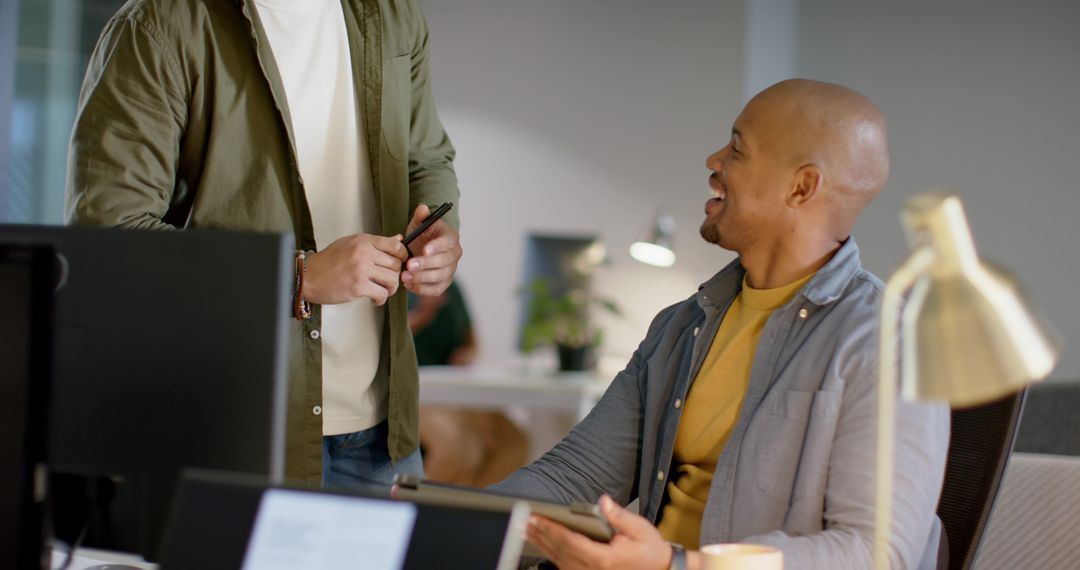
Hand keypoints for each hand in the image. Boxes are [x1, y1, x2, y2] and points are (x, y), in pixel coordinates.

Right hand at [303, 233, 407, 305]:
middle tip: (387, 280)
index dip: (402, 256)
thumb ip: (375, 243)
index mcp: (363, 241)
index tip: (399, 263)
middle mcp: (364, 253)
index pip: (395, 245)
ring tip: (381, 290)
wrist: (308, 276)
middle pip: (396, 264)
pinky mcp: (358, 286)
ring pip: (392, 280)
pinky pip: (381, 294)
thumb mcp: (351, 244)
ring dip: (389, 288)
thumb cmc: (328, 261)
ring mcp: (361, 269)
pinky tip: (373, 298)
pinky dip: (380, 299)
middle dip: (395, 275)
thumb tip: (398, 239)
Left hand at [401, 204, 461, 295]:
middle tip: (409, 265)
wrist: (424, 247)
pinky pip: (436, 289)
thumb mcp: (420, 223)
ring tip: (405, 276)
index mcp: (450, 237)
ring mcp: (450, 270)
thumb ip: (421, 216)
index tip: (424, 250)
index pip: (447, 243)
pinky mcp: (444, 282)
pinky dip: (423, 289)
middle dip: (426, 265)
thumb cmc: (423, 235)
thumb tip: (422, 208)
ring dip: (422, 278)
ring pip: (440, 277)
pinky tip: (409, 285)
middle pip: (444, 262)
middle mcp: (454, 255)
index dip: (437, 247)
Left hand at [526, 495, 673, 569]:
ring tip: (525, 528)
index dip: (550, 530)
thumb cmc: (650, 551)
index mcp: (605, 559)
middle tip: (521, 519)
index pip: (570, 542)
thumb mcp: (640, 529)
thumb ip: (619, 516)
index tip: (535, 518)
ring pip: (559, 560)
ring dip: (541, 544)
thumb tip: (603, 501)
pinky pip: (564, 566)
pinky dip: (550, 553)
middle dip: (540, 534)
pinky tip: (540, 542)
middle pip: (559, 552)